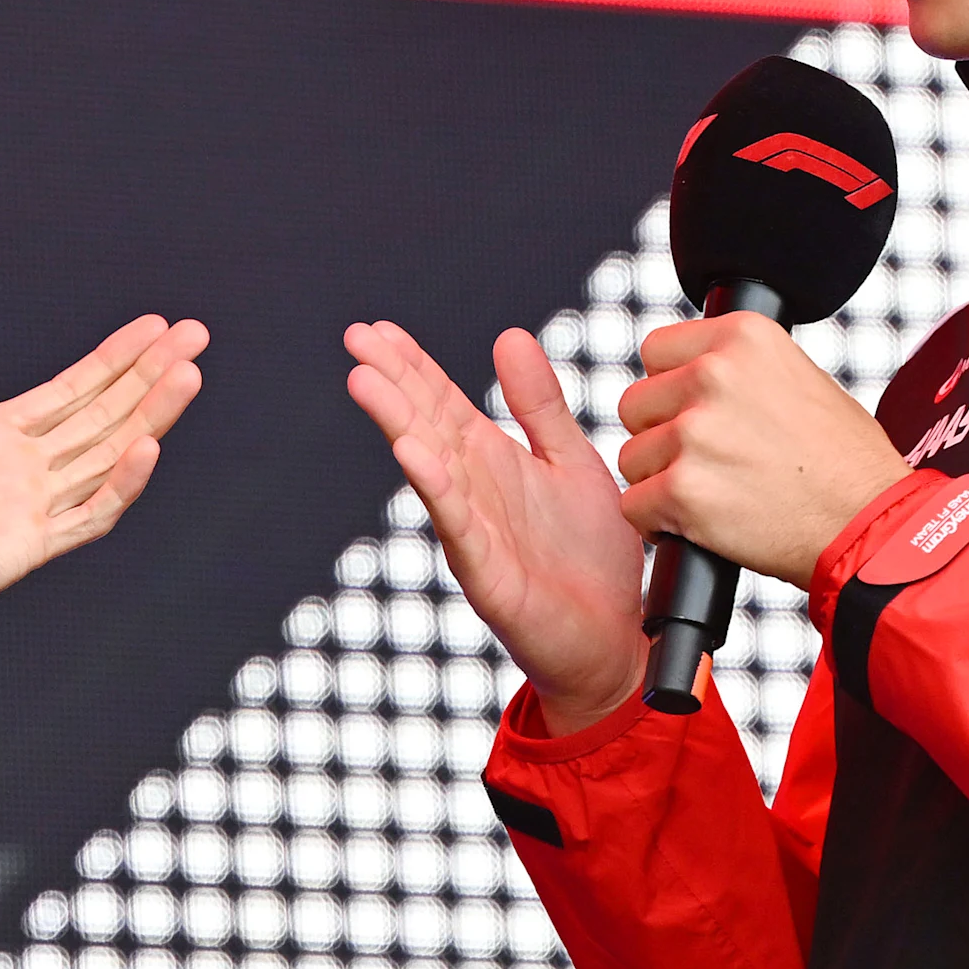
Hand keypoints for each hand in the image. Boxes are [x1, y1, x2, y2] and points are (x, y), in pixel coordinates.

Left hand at [0, 313, 209, 645]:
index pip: (68, 390)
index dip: (112, 358)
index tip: (155, 326)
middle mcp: (16, 469)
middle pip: (101, 414)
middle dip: (149, 374)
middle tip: (196, 335)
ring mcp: (26, 508)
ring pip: (106, 455)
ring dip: (149, 416)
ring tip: (186, 376)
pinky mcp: (24, 547)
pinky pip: (84, 515)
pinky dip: (119, 485)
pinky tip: (146, 448)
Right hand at [343, 321, 647, 734]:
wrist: (613, 638)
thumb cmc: (590, 558)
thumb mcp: (570, 460)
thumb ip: (539, 404)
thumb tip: (510, 337)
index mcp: (492, 462)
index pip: (442, 402)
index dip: (411, 364)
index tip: (377, 329)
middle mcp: (474, 492)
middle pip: (425, 424)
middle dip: (391, 381)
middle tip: (355, 338)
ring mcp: (475, 532)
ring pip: (429, 468)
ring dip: (397, 423)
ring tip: (366, 382)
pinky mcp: (489, 574)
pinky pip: (458, 524)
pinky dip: (436, 488)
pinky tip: (414, 454)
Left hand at [615, 312, 911, 584]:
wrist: (870, 526)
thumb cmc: (847, 463)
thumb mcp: (802, 378)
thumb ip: (740, 370)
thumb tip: (690, 374)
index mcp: (742, 337)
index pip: (657, 352)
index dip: (671, 389)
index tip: (693, 414)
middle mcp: (713, 374)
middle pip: (637, 405)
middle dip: (661, 436)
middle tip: (706, 463)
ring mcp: (694, 432)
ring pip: (632, 457)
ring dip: (660, 481)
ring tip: (711, 496)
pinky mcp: (682, 489)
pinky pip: (634, 506)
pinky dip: (657, 524)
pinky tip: (694, 527)